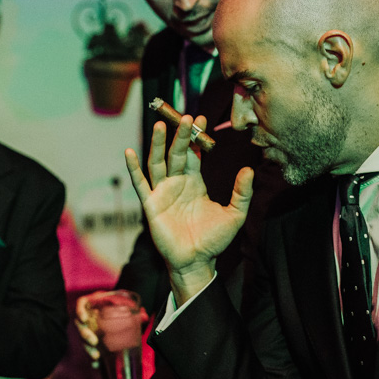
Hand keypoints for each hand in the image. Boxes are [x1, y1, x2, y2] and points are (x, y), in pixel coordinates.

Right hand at [75, 293, 148, 363]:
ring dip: (88, 348)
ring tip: (96, 356)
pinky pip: (88, 349)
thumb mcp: (125, 305)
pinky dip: (92, 358)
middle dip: (85, 334)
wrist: (115, 311)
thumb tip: (144, 316)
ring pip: (83, 339)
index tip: (84, 319)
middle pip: (80, 325)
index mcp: (94, 303)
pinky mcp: (91, 340)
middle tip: (94, 342)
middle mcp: (88, 315)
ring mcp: (88, 328)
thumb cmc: (117, 305)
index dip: (80, 311)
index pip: (81, 304)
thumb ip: (134, 310)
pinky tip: (96, 365)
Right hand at [125, 115, 253, 304]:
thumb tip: (249, 169)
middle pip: (176, 153)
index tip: (201, 118)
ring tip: (160, 125)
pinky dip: (133, 168)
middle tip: (185, 116)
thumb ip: (242, 193)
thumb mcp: (235, 214)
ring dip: (157, 144)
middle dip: (180, 135)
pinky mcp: (151, 205)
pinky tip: (129, 152)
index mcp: (195, 183)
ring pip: (158, 162)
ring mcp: (162, 192)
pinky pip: (140, 184)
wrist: (197, 262)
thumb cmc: (214, 240)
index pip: (194, 154)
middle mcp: (177, 183)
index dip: (196, 137)